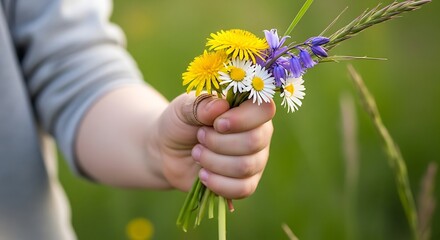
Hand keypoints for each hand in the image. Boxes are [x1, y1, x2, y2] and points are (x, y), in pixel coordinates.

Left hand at [156, 92, 275, 198]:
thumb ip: (201, 105)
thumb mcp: (183, 108)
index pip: (264, 109)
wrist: (168, 152)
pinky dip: (217, 183)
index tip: (217, 123)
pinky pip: (242, 188)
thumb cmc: (180, 124)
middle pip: (254, 141)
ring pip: (245, 166)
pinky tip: (203, 174)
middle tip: (200, 136)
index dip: (242, 118)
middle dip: (218, 142)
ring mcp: (256, 159)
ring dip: (213, 161)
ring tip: (197, 153)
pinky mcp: (247, 183)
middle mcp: (259, 133)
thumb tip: (221, 106)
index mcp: (248, 108)